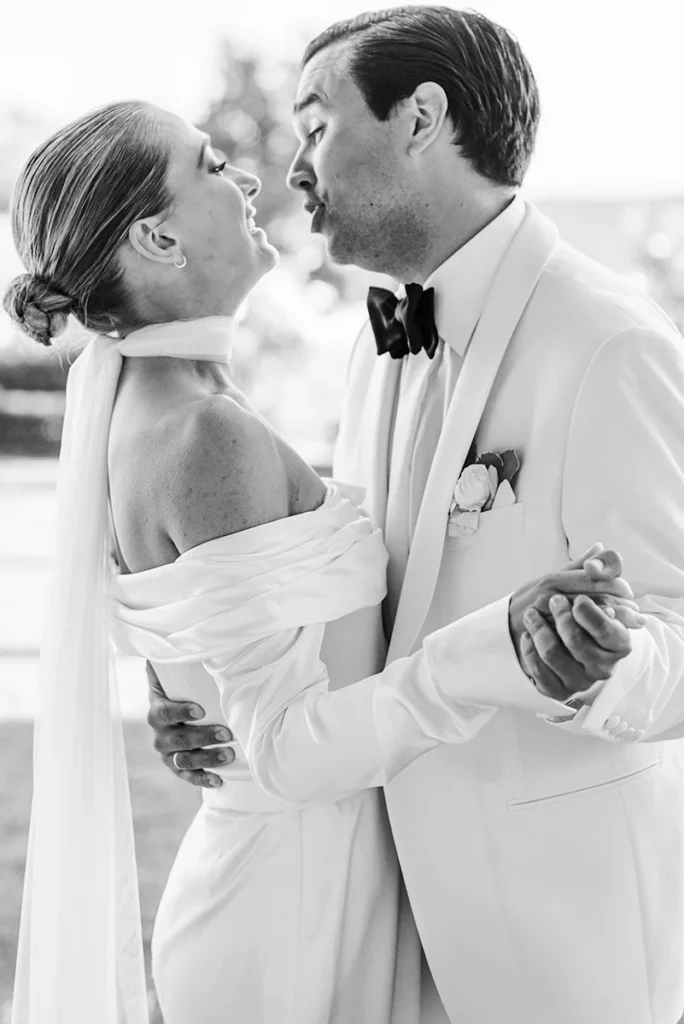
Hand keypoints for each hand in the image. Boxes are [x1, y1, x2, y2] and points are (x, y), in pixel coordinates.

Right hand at [146, 662, 233, 788]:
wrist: (184, 706)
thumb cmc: (186, 685)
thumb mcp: (180, 670)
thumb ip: (178, 656)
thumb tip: (183, 633)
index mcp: (157, 708)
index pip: (163, 713)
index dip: (180, 712)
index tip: (200, 710)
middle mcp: (159, 734)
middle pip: (175, 740)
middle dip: (202, 737)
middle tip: (227, 733)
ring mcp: (168, 753)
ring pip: (183, 760)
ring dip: (206, 758)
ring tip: (229, 754)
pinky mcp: (179, 766)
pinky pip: (187, 777)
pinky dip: (202, 780)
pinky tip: (218, 779)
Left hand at [509, 544, 644, 701]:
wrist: (538, 639)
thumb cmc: (567, 610)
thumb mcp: (578, 585)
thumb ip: (593, 570)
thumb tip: (599, 550)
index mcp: (617, 641)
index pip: (609, 631)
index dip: (590, 613)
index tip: (575, 599)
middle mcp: (603, 666)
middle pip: (578, 641)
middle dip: (560, 617)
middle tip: (551, 600)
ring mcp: (580, 680)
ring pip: (554, 654)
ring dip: (538, 629)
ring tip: (530, 615)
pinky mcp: (557, 690)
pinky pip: (539, 674)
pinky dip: (529, 651)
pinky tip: (526, 637)